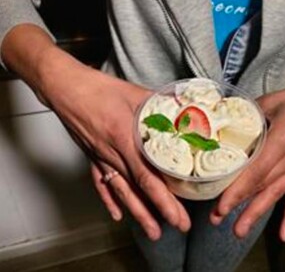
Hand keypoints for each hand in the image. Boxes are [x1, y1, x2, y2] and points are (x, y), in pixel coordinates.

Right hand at [35, 50, 190, 240]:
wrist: (66, 88)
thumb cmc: (97, 89)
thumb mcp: (135, 94)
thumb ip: (160, 106)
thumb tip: (182, 111)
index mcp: (125, 140)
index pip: (148, 178)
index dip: (164, 200)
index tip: (178, 215)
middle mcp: (113, 155)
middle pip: (137, 190)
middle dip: (157, 213)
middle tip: (175, 227)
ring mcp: (101, 158)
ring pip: (121, 191)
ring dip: (138, 213)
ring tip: (151, 230)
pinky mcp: (92, 156)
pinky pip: (101, 183)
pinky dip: (110, 199)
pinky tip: (117, 212)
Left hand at [210, 72, 284, 240]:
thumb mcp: (271, 101)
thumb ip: (247, 115)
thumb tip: (224, 124)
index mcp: (284, 138)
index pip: (257, 171)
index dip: (238, 190)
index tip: (221, 204)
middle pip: (262, 186)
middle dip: (239, 204)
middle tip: (217, 218)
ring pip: (276, 194)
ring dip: (256, 213)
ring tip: (239, 231)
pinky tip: (283, 235)